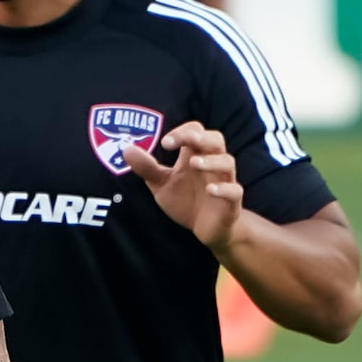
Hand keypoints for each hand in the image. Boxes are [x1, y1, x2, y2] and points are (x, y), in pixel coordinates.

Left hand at [123, 121, 242, 253]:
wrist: (206, 229)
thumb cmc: (185, 200)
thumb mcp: (161, 184)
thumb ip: (146, 167)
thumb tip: (126, 149)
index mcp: (194, 156)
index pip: (195, 131)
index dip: (182, 132)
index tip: (165, 142)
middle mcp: (211, 165)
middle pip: (216, 140)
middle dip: (202, 137)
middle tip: (187, 139)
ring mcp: (224, 182)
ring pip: (227, 162)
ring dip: (212, 161)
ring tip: (194, 163)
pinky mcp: (231, 202)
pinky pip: (235, 191)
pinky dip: (224, 189)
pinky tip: (210, 190)